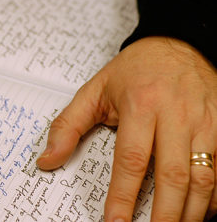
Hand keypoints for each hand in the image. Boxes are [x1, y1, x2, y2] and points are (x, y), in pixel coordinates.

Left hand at [36, 36, 216, 220]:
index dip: (123, 196)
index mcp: (140, 104)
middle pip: (172, 174)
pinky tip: (202, 209)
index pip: (131, 160)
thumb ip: (67, 126)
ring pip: (204, 175)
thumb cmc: (135, 70)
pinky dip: (216, 193)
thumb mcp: (94, 91)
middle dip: (164, 213)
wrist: (176, 44)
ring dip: (191, 209)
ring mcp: (205, 120)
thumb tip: (47, 160)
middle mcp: (176, 114)